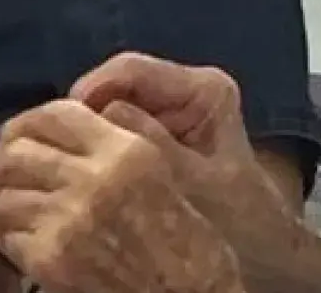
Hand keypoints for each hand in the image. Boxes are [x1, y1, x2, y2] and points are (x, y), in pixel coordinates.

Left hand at [0, 100, 242, 292]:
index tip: (14, 136)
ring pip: (5, 194)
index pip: (54, 114)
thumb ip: (107, 141)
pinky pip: (8, 236)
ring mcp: (69, 219)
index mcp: (124, 149)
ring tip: (8, 211)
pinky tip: (24, 243)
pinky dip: (10, 238)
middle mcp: (94, 177)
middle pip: (18, 150)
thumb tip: (46, 128)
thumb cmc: (179, 235)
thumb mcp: (154, 169)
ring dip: (2, 203)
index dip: (25, 123)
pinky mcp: (51, 258)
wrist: (187, 292)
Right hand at [74, 56, 320, 292]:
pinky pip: (117, 129)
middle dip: (86, 115)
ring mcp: (171, 111)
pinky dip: (100, 148)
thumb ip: (150, 143)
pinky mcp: (159, 134)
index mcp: (203, 89)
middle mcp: (186, 89)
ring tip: (69, 161)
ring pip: (111, 107)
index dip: (90, 91)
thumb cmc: (237, 218)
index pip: (130, 69)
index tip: (62, 125)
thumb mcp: (193, 182)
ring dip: (90, 133)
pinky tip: (88, 171)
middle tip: (56, 148)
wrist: (264, 252)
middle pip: (116, 85)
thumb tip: (96, 111)